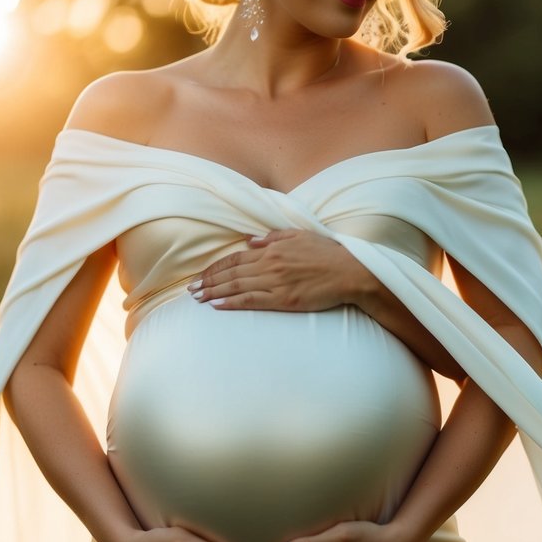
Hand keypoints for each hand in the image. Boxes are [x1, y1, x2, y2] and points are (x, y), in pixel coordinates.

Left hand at [187, 229, 372, 311]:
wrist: (350, 272)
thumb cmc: (328, 254)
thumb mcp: (300, 236)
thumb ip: (273, 238)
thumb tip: (251, 241)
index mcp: (272, 249)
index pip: (235, 258)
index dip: (215, 267)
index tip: (201, 275)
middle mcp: (270, 265)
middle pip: (231, 273)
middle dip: (208, 281)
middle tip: (191, 290)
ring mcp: (276, 283)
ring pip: (236, 286)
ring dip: (214, 292)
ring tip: (198, 299)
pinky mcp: (283, 299)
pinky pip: (251, 301)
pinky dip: (232, 303)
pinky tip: (218, 305)